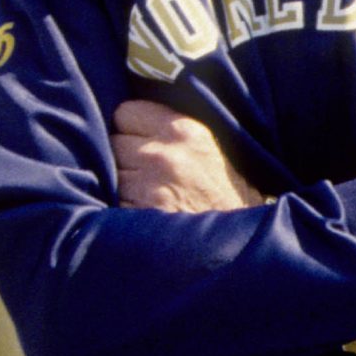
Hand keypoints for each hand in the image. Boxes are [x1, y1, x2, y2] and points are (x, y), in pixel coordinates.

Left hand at [111, 100, 264, 212]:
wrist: (242, 242)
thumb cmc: (227, 196)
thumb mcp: (207, 148)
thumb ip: (172, 132)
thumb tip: (135, 121)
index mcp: (184, 131)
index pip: (126, 113)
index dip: (130, 129)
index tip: (139, 141)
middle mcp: (163, 155)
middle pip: (114, 143)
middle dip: (125, 157)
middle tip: (145, 173)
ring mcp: (148, 186)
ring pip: (112, 175)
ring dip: (123, 186)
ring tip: (148, 196)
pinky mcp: (139, 217)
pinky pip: (115, 204)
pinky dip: (123, 211)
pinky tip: (147, 216)